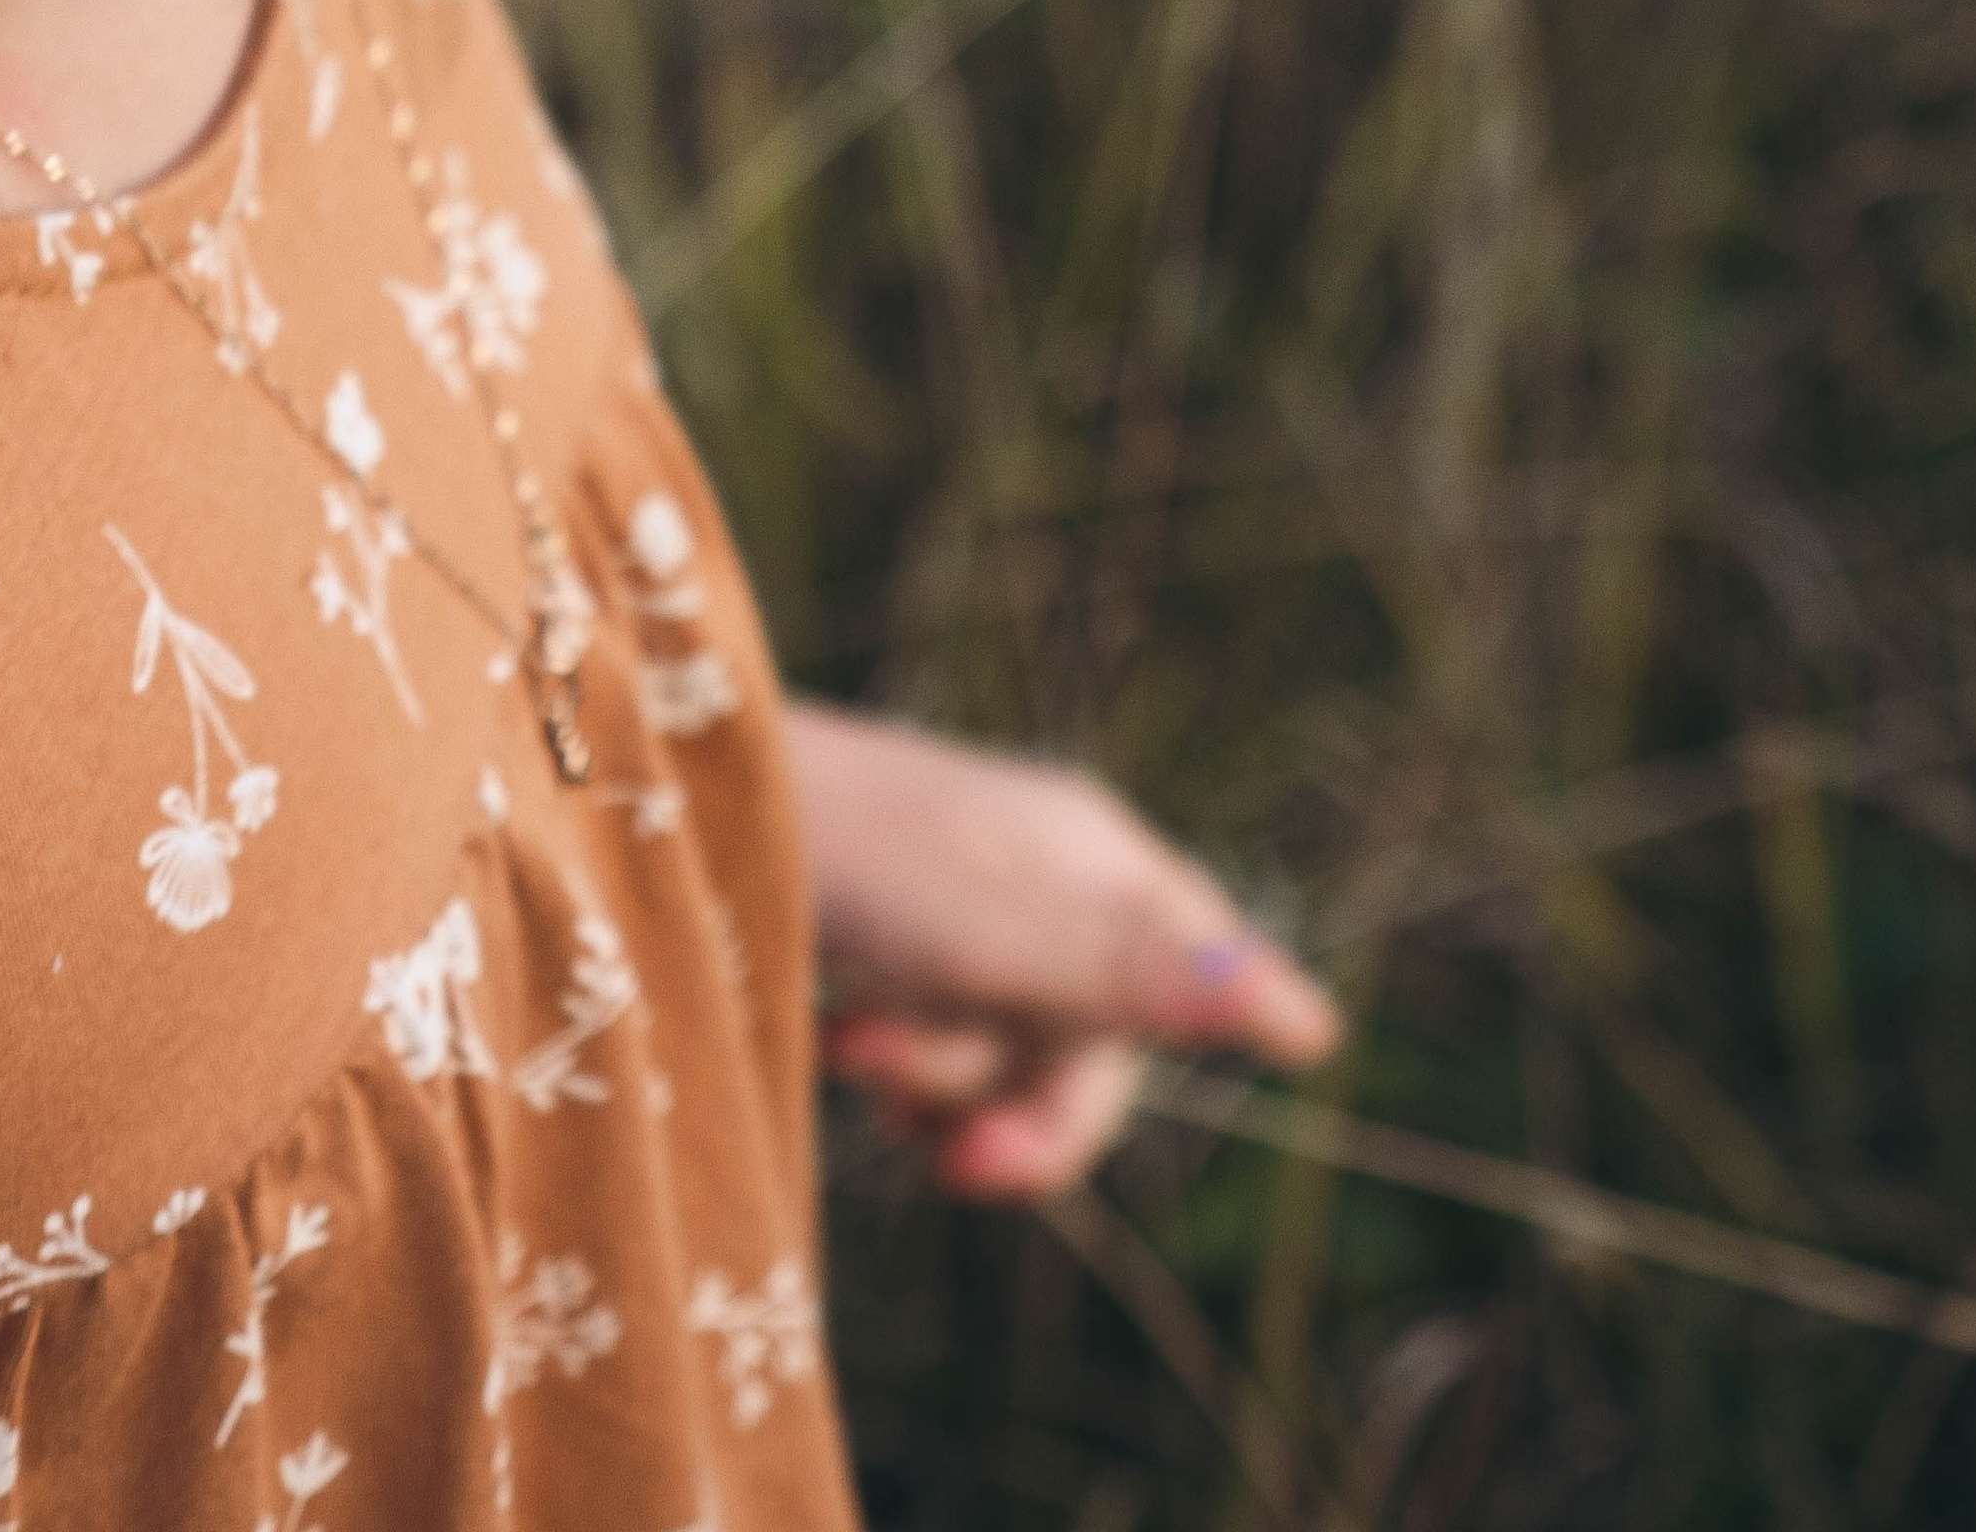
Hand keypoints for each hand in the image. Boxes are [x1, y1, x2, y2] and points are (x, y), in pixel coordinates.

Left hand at [785, 702, 1339, 1200]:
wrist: (671, 811)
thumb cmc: (845, 856)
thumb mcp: (995, 932)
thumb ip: (1138, 980)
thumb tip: (1304, 1022)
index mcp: (1089, 854)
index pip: (1197, 953)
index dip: (1225, 1014)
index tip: (1293, 1048)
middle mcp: (1041, 880)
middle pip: (1092, 1042)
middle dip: (1026, 1109)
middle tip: (956, 1164)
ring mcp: (963, 914)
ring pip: (1002, 1056)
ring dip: (936, 1076)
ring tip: (854, 1042)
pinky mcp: (890, 947)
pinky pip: (930, 1050)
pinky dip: (893, 1068)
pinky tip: (837, 1047)